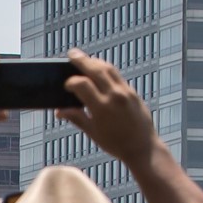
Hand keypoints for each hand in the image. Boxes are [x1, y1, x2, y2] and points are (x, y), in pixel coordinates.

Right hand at [63, 50, 157, 168]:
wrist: (143, 147)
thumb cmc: (116, 143)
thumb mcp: (93, 132)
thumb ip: (76, 118)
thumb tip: (59, 110)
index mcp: (101, 108)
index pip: (82, 85)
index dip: (71, 82)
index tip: (66, 85)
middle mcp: (114, 96)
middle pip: (95, 69)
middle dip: (82, 60)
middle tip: (72, 54)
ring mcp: (125, 92)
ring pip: (108, 68)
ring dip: (95, 61)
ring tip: (85, 59)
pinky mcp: (133, 92)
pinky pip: (117, 75)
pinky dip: (106, 69)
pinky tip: (100, 70)